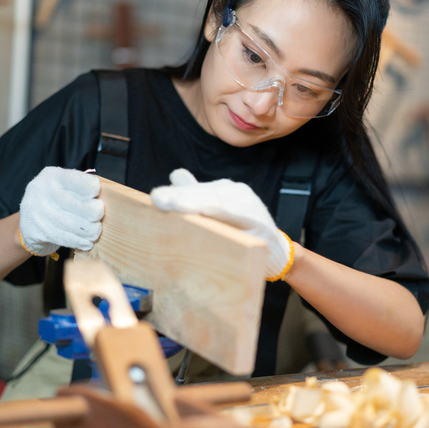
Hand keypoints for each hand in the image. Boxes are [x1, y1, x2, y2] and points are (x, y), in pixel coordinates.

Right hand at [19, 167, 103, 255]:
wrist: (29, 220)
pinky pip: (63, 238)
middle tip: (99, 217)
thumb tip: (107, 199)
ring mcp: (37, 211)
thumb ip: (82, 189)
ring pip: (72, 225)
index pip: (78, 181)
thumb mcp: (65, 188)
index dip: (94, 189)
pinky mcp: (36, 230)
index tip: (97, 196)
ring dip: (89, 231)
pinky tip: (87, 243)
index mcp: (53, 176)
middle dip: (94, 213)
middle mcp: (42, 191)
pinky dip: (79, 242)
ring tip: (95, 232)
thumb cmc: (56, 201)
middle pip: (78, 205)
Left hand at [151, 168, 291, 279]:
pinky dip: (223, 211)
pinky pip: (238, 214)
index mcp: (221, 190)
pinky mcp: (259, 219)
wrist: (274, 253)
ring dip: (195, 202)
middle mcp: (234, 191)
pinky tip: (208, 210)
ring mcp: (247, 203)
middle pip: (202, 194)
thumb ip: (196, 196)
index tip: (154, 198)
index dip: (174, 193)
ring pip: (217, 201)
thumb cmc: (242, 234)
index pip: (194, 190)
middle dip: (179, 197)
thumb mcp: (215, 215)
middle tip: (158, 200)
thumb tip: (175, 175)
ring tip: (175, 205)